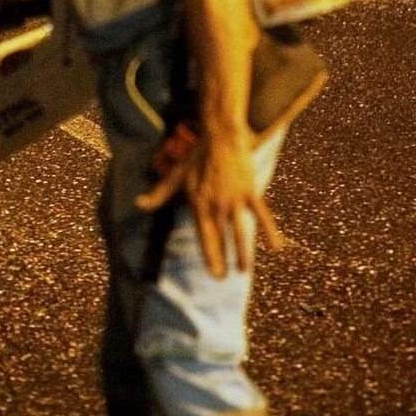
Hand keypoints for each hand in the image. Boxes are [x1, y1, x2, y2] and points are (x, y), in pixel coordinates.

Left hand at [135, 130, 282, 278]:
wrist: (219, 138)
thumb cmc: (195, 158)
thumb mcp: (174, 177)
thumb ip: (159, 194)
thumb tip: (138, 204)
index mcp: (198, 203)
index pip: (204, 236)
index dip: (209, 256)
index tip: (213, 274)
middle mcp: (216, 205)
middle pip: (222, 238)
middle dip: (224, 259)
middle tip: (227, 278)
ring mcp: (234, 199)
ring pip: (241, 232)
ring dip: (243, 252)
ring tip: (244, 269)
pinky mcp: (250, 192)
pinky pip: (262, 215)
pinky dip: (270, 231)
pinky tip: (277, 247)